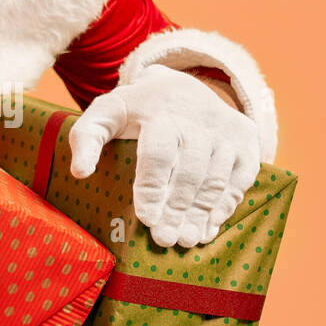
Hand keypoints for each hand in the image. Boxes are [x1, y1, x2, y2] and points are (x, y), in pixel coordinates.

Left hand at [68, 64, 260, 247]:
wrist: (182, 85)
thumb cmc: (138, 109)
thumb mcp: (107, 112)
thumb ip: (86, 137)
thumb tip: (80, 172)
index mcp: (159, 109)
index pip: (159, 153)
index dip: (154, 189)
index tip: (147, 220)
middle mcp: (197, 116)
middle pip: (191, 171)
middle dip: (177, 210)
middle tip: (166, 240)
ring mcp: (225, 127)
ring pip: (216, 178)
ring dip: (202, 214)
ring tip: (186, 240)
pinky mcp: (246, 138)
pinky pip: (240, 177)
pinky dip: (225, 206)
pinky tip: (208, 228)